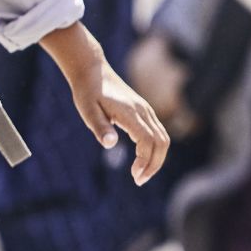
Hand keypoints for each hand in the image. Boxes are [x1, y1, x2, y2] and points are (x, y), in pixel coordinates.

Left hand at [40, 24, 169, 183]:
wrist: (92, 70)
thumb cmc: (88, 92)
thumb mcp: (88, 111)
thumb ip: (100, 127)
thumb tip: (110, 144)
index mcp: (131, 113)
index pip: (148, 141)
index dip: (145, 161)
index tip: (134, 176)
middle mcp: (144, 111)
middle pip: (162, 142)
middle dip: (155, 164)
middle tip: (139, 180)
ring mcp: (146, 110)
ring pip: (163, 138)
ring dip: (156, 158)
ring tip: (140, 174)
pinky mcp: (145, 111)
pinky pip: (158, 133)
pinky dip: (155, 149)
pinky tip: (141, 159)